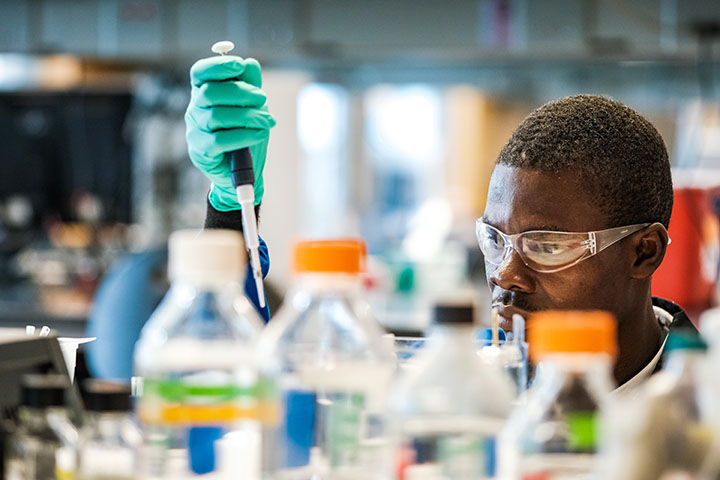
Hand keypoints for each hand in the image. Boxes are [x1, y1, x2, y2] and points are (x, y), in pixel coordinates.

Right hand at [185, 55, 275, 210]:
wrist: (243, 171)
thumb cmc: (244, 135)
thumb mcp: (252, 108)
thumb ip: (250, 85)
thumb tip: (250, 64)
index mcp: (204, 93)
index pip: (200, 72)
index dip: (217, 65)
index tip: (238, 65)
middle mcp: (195, 109)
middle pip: (210, 92)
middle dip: (241, 92)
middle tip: (262, 98)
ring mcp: (195, 131)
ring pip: (217, 116)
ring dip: (248, 115)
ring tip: (267, 120)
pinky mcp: (201, 151)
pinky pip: (221, 140)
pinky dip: (244, 135)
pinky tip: (259, 134)